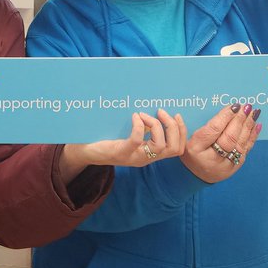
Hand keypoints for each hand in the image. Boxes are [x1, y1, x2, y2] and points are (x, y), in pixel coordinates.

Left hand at [59, 110, 186, 182]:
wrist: (85, 151)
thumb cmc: (107, 139)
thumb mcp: (130, 135)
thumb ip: (143, 128)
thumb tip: (155, 109)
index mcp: (150, 154)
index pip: (177, 149)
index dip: (182, 132)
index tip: (176, 115)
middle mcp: (146, 158)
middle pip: (174, 148)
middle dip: (174, 128)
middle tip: (162, 112)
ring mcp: (134, 157)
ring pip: (160, 146)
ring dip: (157, 125)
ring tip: (145, 114)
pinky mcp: (122, 153)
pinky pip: (137, 140)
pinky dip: (139, 126)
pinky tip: (134, 117)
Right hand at [180, 103, 261, 182]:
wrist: (196, 176)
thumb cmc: (192, 152)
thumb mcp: (187, 139)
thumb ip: (197, 125)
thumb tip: (202, 113)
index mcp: (196, 149)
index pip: (213, 130)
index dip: (224, 117)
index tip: (233, 106)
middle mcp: (211, 158)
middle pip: (228, 138)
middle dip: (239, 120)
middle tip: (246, 107)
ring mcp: (225, 165)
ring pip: (239, 143)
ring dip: (248, 126)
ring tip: (254, 112)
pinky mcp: (235, 166)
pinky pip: (245, 150)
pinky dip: (252, 136)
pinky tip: (257, 125)